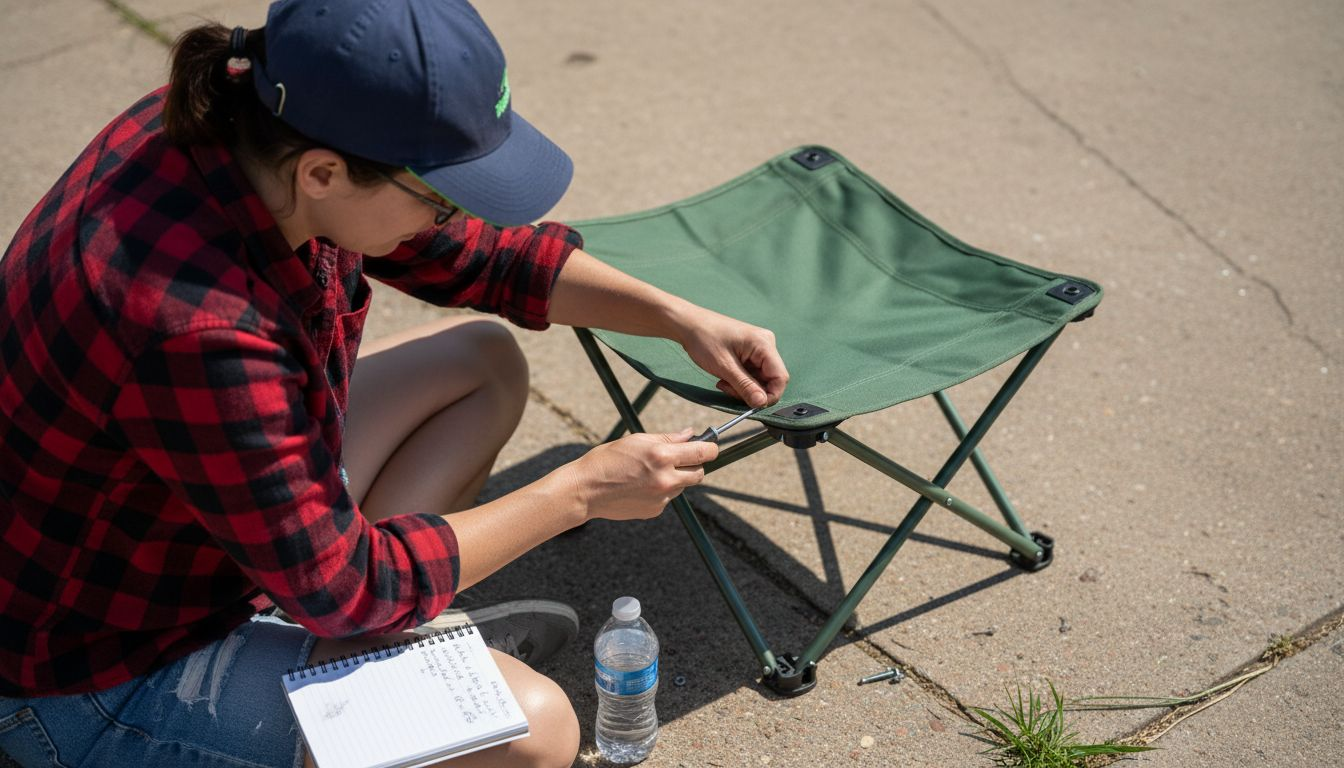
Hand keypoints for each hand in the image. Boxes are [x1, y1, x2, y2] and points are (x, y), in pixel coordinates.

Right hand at [565, 430, 718, 521]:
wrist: (586, 490)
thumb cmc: (607, 459)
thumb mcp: (637, 440)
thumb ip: (668, 438)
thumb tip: (690, 434)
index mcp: (662, 456)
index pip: (702, 453)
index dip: (711, 448)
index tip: (710, 446)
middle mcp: (666, 479)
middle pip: (699, 473)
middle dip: (694, 464)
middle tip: (679, 458)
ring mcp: (661, 498)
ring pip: (682, 485)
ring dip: (675, 477)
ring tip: (649, 472)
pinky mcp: (655, 510)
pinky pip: (667, 498)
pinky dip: (661, 491)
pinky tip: (640, 486)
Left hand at [673, 307, 788, 408]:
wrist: (688, 324)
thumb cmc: (704, 339)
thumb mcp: (725, 367)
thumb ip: (745, 386)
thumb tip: (761, 403)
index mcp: (764, 344)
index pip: (780, 378)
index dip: (769, 395)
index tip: (752, 405)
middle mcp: (766, 344)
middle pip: (770, 379)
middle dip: (752, 391)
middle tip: (729, 389)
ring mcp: (758, 348)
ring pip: (760, 379)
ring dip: (743, 386)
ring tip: (724, 381)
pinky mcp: (750, 351)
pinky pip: (752, 373)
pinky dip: (740, 380)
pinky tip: (725, 377)